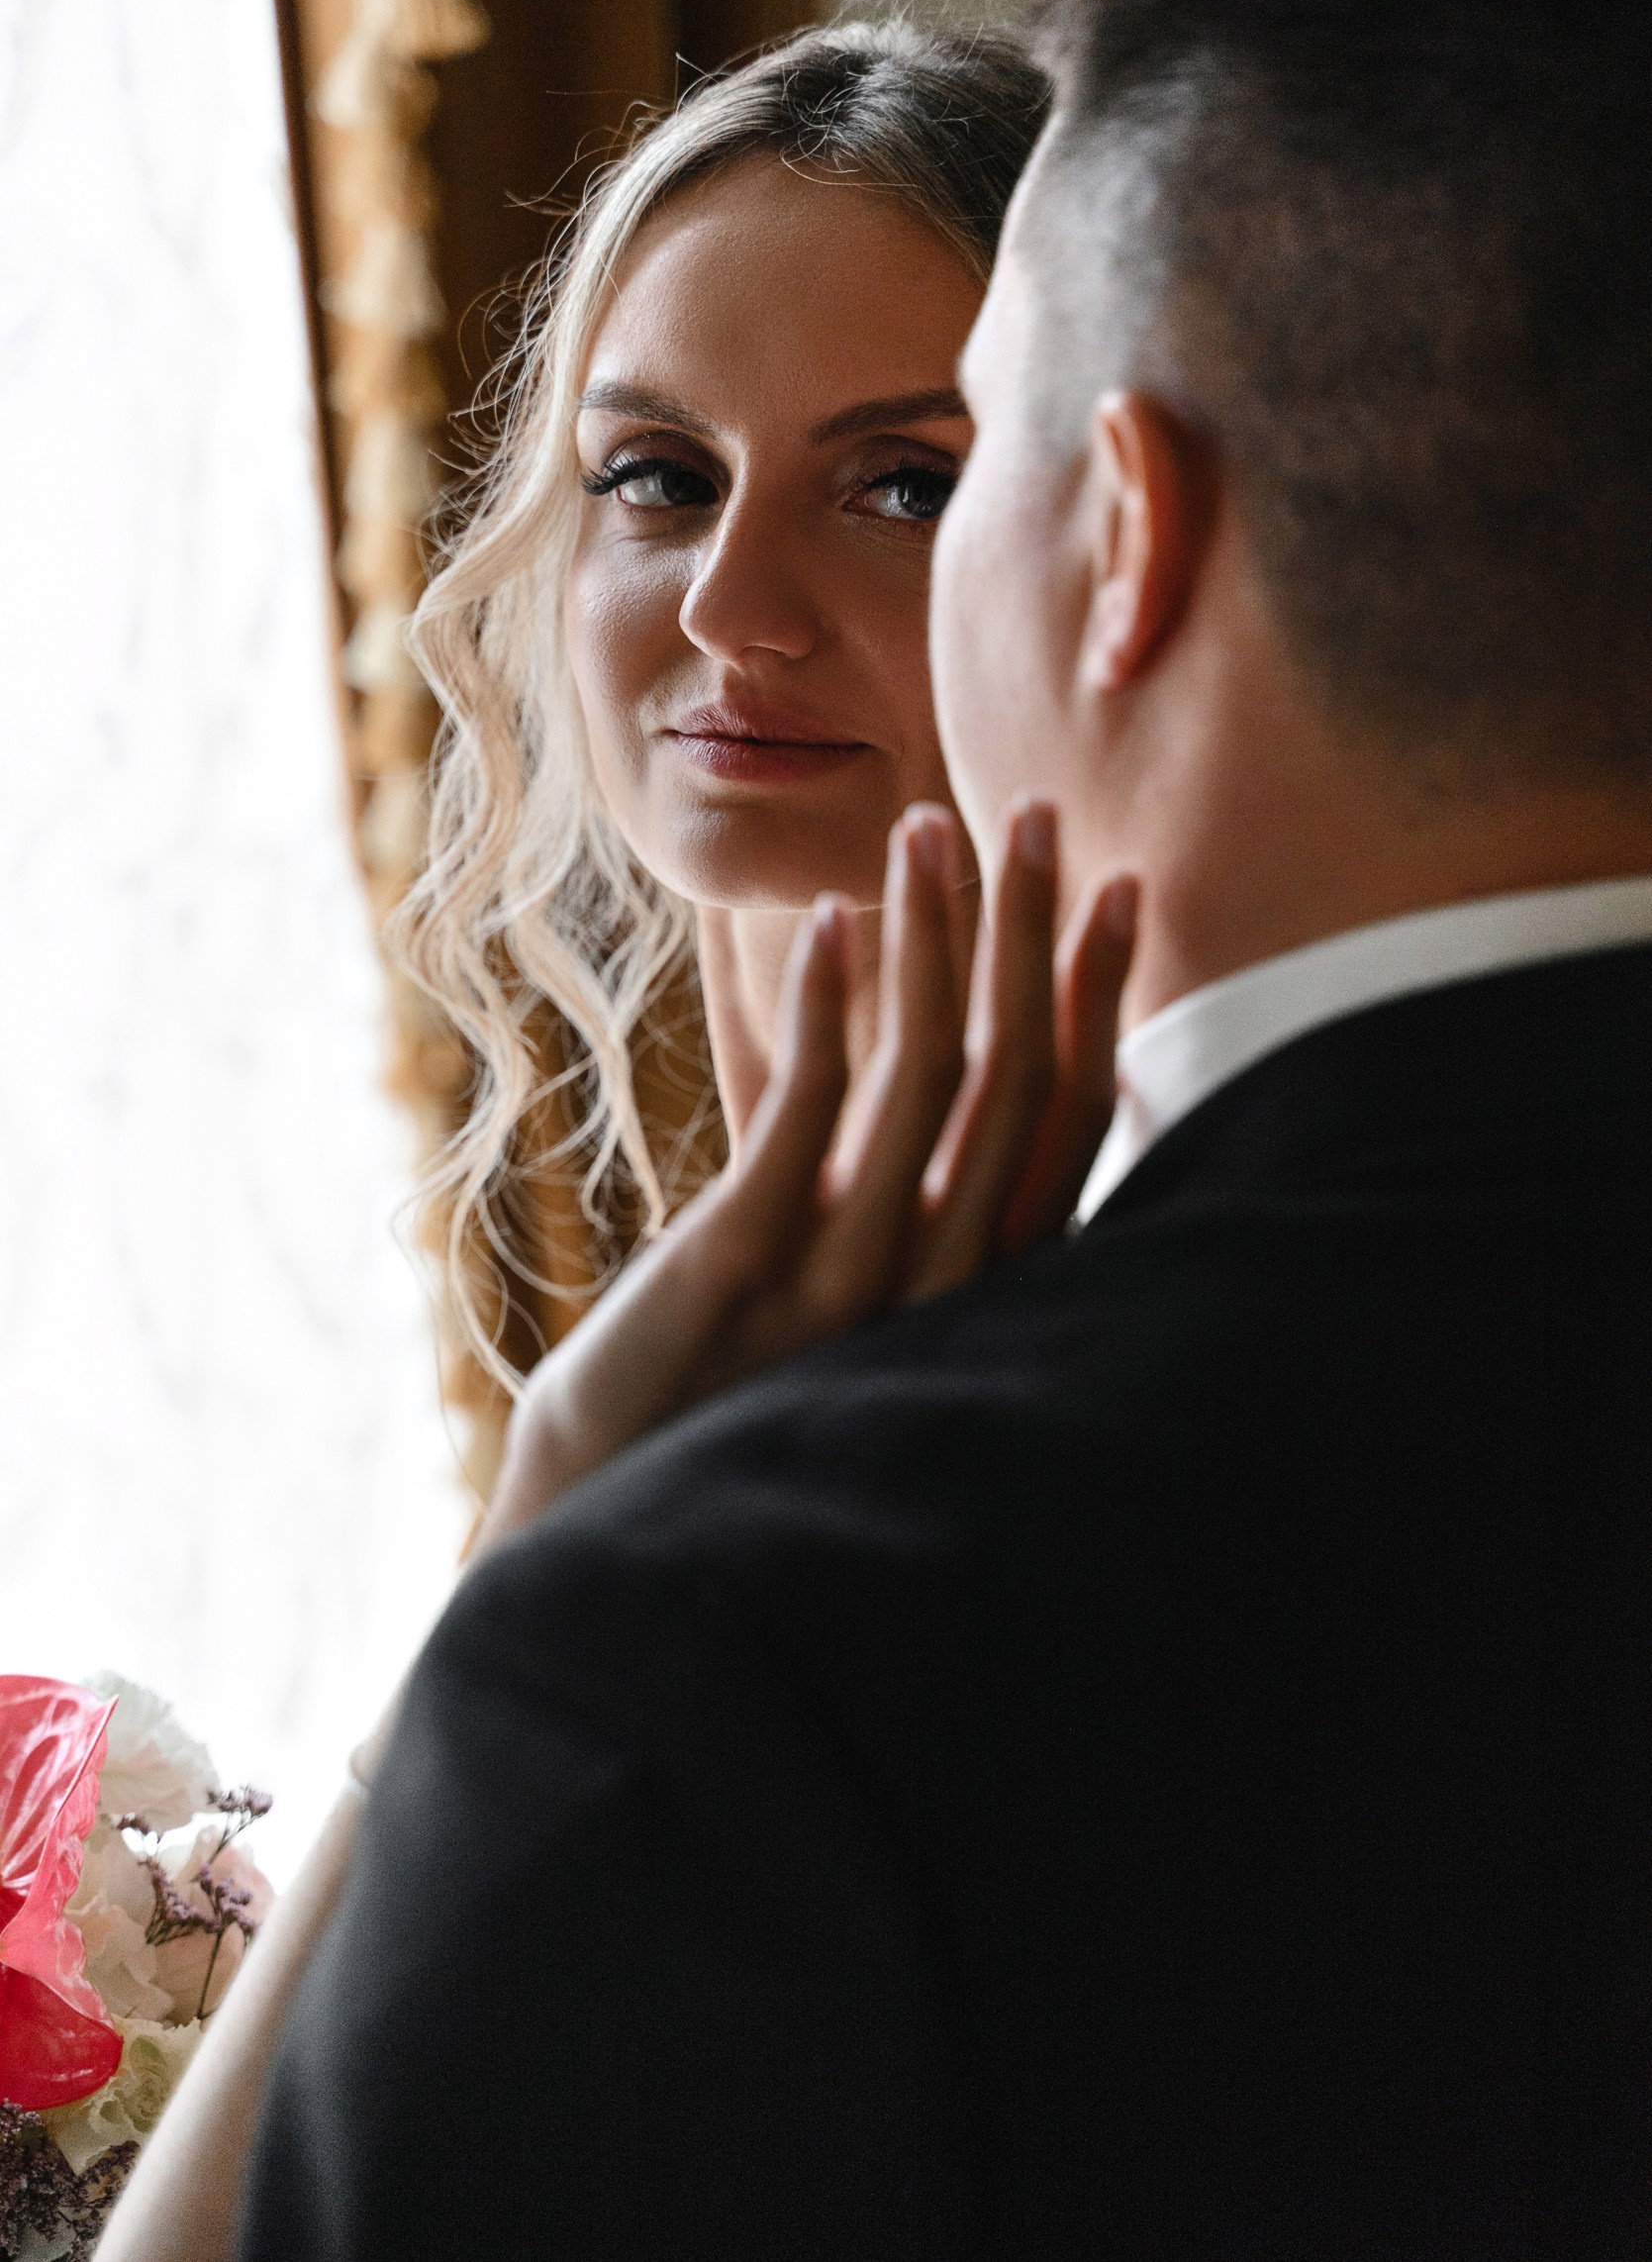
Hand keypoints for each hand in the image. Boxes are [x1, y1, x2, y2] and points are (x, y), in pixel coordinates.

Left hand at [475, 802, 1135, 1554]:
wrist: (618, 1529)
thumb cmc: (734, 1411)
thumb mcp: (854, 1316)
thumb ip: (909, 1220)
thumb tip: (939, 1100)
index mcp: (980, 1294)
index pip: (1068, 1121)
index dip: (1095, 996)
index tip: (1113, 890)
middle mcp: (939, 1286)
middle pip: (1012, 1076)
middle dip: (1027, 935)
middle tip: (1034, 813)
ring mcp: (846, 1277)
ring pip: (925, 1078)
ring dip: (934, 939)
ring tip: (929, 831)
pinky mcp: (748, 1268)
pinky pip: (809, 1113)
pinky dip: (831, 1006)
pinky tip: (833, 922)